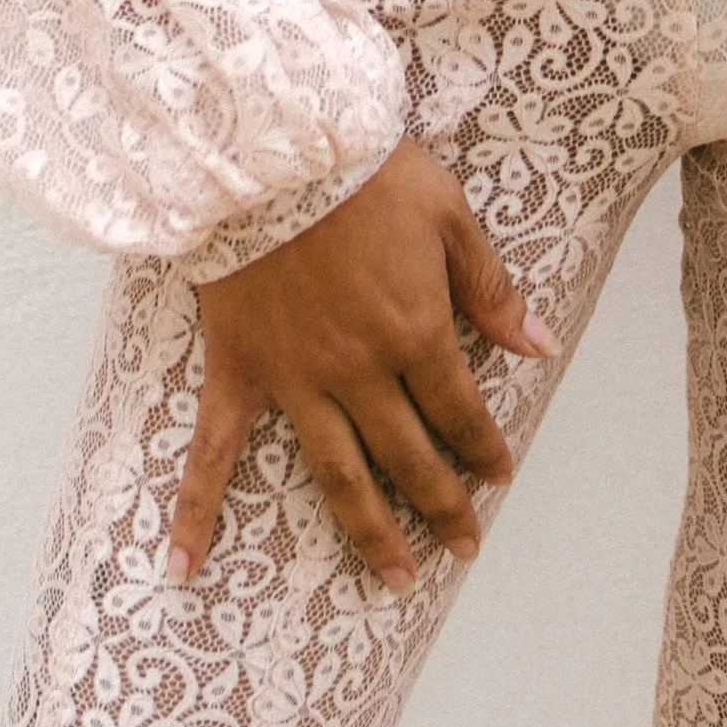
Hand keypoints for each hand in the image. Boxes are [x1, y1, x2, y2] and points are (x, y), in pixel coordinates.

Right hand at [170, 141, 554, 594]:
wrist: (271, 148)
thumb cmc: (364, 171)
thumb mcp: (448, 214)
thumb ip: (490, 288)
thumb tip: (538, 347)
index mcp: (415, 332)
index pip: (460, 411)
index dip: (485, 448)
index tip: (499, 475)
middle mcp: (359, 372)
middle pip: (409, 457)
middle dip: (442, 506)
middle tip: (463, 544)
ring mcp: (295, 380)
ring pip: (339, 476)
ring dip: (370, 533)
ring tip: (396, 578)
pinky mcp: (240, 370)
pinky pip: (214, 453)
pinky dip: (198, 511)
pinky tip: (188, 566)